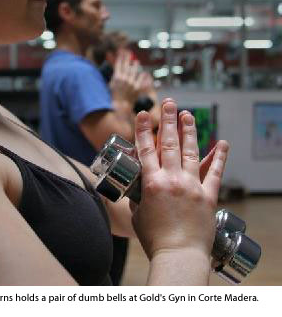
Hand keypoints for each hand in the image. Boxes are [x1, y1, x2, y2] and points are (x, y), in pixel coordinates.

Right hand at [109, 49, 146, 104]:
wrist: (119, 107)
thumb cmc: (112, 98)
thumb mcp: (109, 86)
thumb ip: (112, 78)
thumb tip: (113, 71)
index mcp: (116, 77)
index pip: (118, 64)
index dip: (120, 57)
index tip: (121, 52)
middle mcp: (124, 79)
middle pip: (126, 65)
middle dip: (127, 58)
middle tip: (128, 52)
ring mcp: (131, 83)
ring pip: (134, 71)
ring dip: (135, 65)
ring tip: (136, 62)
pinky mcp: (137, 88)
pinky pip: (141, 80)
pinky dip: (143, 76)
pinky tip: (144, 73)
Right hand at [131, 98, 228, 259]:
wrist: (179, 255)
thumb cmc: (155, 238)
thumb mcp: (138, 215)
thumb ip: (137, 198)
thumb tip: (136, 190)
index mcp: (152, 184)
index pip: (145, 150)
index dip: (143, 130)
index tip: (143, 114)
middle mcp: (173, 180)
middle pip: (169, 144)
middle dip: (168, 120)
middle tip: (169, 103)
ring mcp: (192, 186)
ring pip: (190, 151)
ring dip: (189, 131)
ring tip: (188, 114)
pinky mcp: (208, 196)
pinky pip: (214, 172)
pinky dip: (219, 157)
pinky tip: (222, 142)